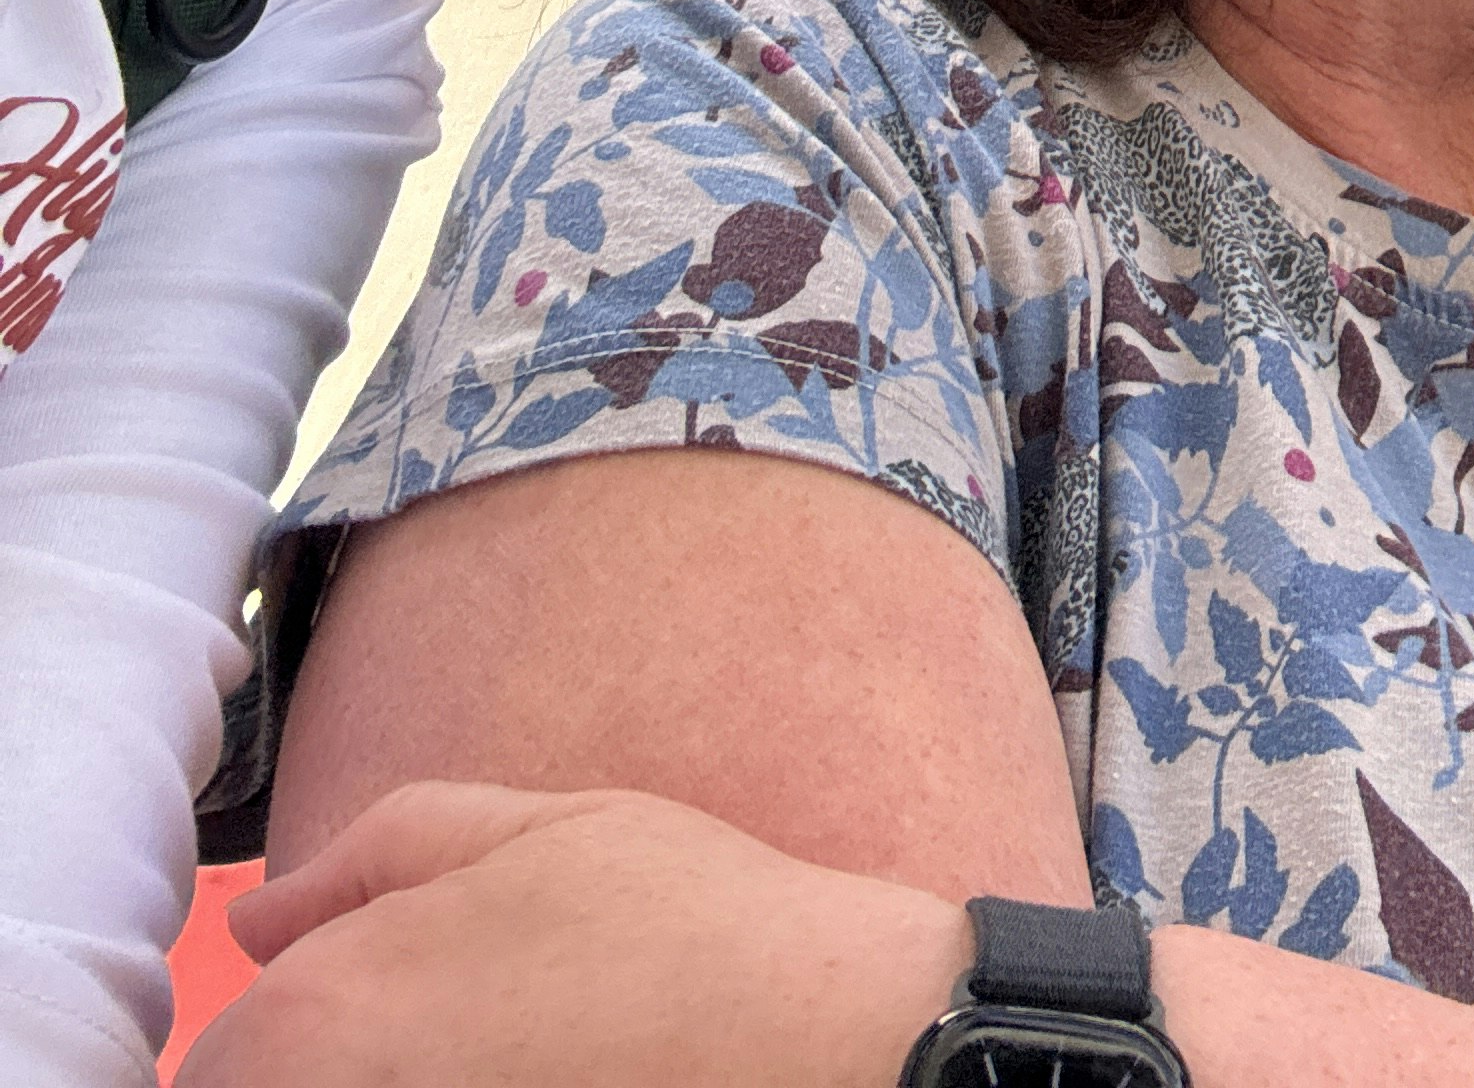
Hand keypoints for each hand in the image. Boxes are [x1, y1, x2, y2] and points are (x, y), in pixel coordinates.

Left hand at [188, 779, 973, 1087]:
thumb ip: (381, 852)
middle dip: (336, 1064)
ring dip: (397, 1083)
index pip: (221, 1060)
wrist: (834, 1054)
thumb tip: (265, 918)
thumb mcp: (544, 829)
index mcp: (326, 1013)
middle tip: (467, 1038)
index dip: (282, 1035)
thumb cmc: (694, 933)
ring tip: (517, 1058)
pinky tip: (544, 1082)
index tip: (372, 1015)